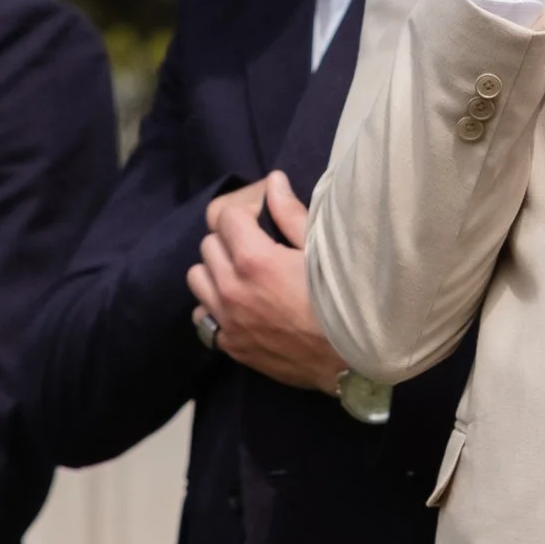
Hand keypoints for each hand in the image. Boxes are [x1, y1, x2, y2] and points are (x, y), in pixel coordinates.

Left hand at [186, 172, 345, 393]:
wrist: (347, 361)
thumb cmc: (340, 300)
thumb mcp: (319, 251)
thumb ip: (290, 213)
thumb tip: (273, 181)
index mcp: (253, 260)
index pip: (226, 217)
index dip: (246, 212)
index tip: (262, 219)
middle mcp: (231, 288)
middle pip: (209, 244)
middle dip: (230, 238)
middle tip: (257, 244)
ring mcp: (227, 319)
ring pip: (197, 278)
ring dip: (216, 270)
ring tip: (242, 273)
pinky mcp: (229, 344)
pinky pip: (202, 316)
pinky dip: (214, 306)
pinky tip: (238, 304)